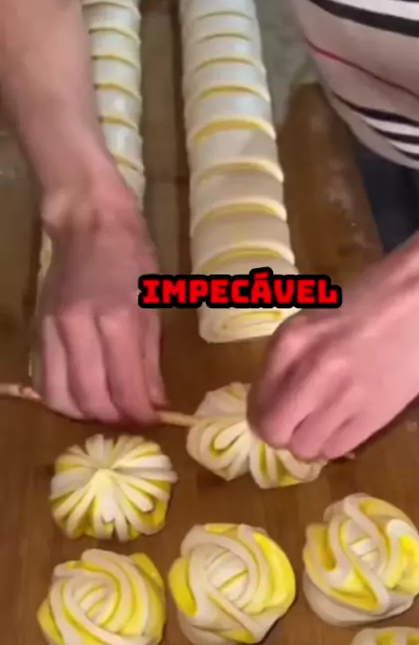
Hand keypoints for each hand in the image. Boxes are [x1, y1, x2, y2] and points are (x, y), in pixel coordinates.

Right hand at [33, 183, 164, 422]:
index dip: (141, 416)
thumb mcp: (154, 309)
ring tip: (108, 409)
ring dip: (86, 415)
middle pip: (91, 401)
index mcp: (116, 320)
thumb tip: (155, 404)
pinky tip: (83, 395)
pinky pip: (43, 382)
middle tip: (133, 418)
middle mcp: (79, 329)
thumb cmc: (133, 260)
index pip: (125, 389)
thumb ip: (151, 361)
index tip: (154, 420)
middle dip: (115, 420)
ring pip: (60, 399)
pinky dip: (63, 399)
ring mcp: (52, 331)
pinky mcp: (37, 332)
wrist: (89, 224)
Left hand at [248, 214, 418, 460]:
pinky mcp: (373, 413)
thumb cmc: (368, 300)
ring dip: (311, 442)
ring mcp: (341, 396)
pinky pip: (337, 449)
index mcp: (288, 344)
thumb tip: (274, 401)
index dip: (264, 417)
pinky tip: (346, 425)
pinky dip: (336, 444)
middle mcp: (309, 372)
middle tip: (298, 426)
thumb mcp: (311, 322)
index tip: (278, 415)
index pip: (256, 405)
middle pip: (274, 433)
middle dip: (282, 435)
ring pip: (304, 448)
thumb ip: (289, 361)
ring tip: (326, 424)